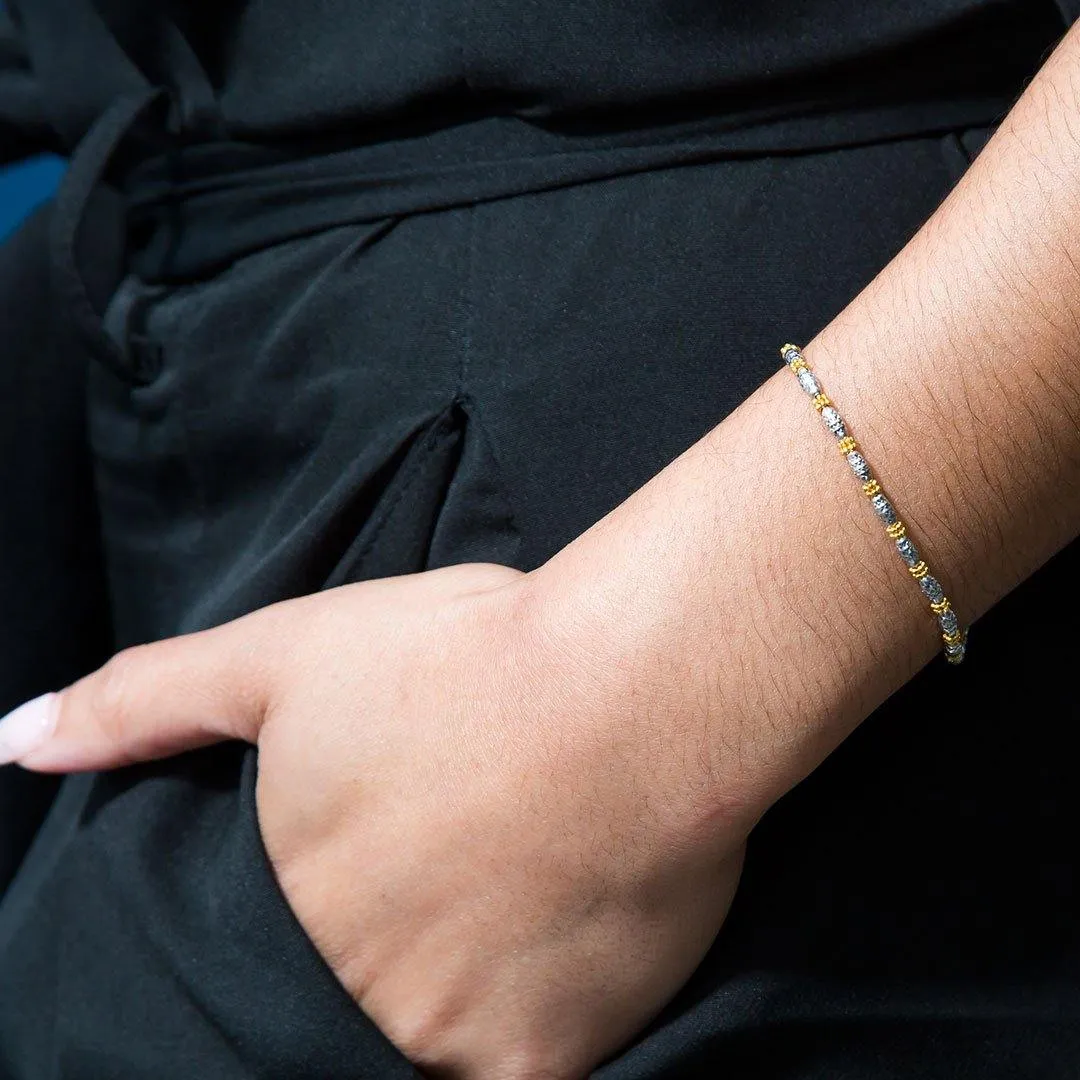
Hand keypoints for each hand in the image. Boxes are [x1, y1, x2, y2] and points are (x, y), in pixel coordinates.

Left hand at [2, 562, 749, 1078]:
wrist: (632, 693)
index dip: (285, 941)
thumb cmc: (462, 663)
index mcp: (287, 908)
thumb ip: (149, 702)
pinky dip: (508, 1040)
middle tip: (417, 907)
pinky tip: (533, 968)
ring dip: (432, 1005)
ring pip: (413, 1058)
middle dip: (364, 968)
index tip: (337, 904)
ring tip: (478, 925)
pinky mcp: (553, 1061)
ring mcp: (454, 1043)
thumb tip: (16, 741)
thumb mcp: (290, 655)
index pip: (244, 974)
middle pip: (335, 1018)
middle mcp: (356, 999)